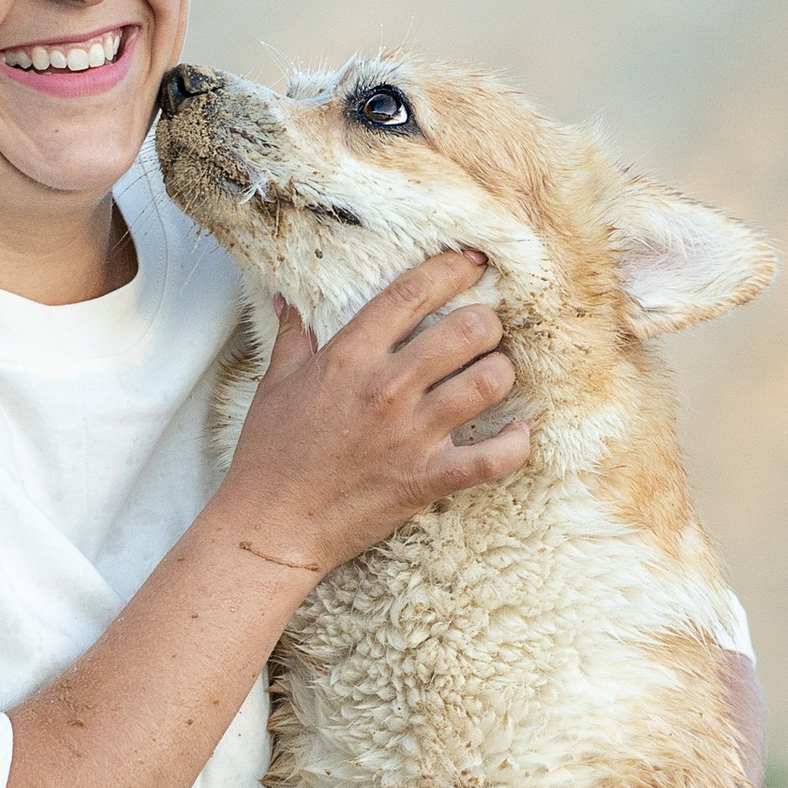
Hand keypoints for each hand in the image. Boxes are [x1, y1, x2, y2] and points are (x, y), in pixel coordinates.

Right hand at [223, 251, 529, 572]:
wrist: (271, 525)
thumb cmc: (269, 456)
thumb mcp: (274, 385)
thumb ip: (294, 337)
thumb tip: (290, 301)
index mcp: (350, 356)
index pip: (413, 292)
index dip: (453, 268)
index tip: (473, 263)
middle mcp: (387, 388)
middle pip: (469, 330)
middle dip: (487, 322)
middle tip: (483, 329)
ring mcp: (412, 435)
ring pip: (489, 381)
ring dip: (501, 372)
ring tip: (493, 373)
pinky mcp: (428, 478)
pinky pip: (494, 458)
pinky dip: (515, 443)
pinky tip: (518, 431)